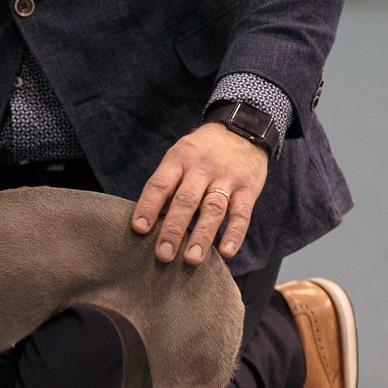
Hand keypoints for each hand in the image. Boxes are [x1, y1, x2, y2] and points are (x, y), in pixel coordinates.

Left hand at [130, 122, 268, 264]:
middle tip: (163, 254)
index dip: (148, 206)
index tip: (139, 229)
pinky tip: (226, 252)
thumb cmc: (201, 152)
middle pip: (185, 200)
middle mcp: (201, 168)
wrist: (243, 128)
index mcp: (178, 160)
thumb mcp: (180, 157)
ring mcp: (226, 178)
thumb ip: (167, 186)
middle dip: (173, 229)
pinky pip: (241, 213)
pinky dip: (234, 234)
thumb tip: (147, 223)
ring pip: (212, 209)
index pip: (160, 184)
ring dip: (201, 236)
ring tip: (192, 259)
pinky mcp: (248, 188)